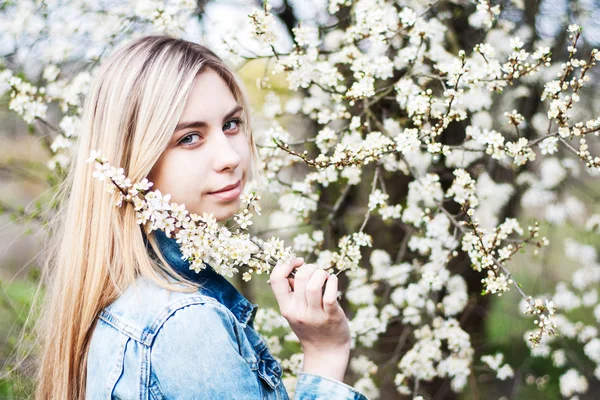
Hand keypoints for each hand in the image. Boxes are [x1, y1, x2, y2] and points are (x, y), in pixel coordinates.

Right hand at [270, 258, 350, 381]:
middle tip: (316, 271)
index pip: (276, 279)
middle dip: (310, 267)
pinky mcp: (331, 316)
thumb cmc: (311, 326)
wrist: (326, 352)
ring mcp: (314, 315)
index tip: (297, 261)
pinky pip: (329, 294)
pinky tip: (332, 281)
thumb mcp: (295, 312)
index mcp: (285, 307)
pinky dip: (332, 282)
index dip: (285, 264)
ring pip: (313, 284)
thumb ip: (292, 292)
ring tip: (325, 276)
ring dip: (321, 273)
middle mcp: (297, 311)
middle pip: (300, 277)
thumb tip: (295, 268)